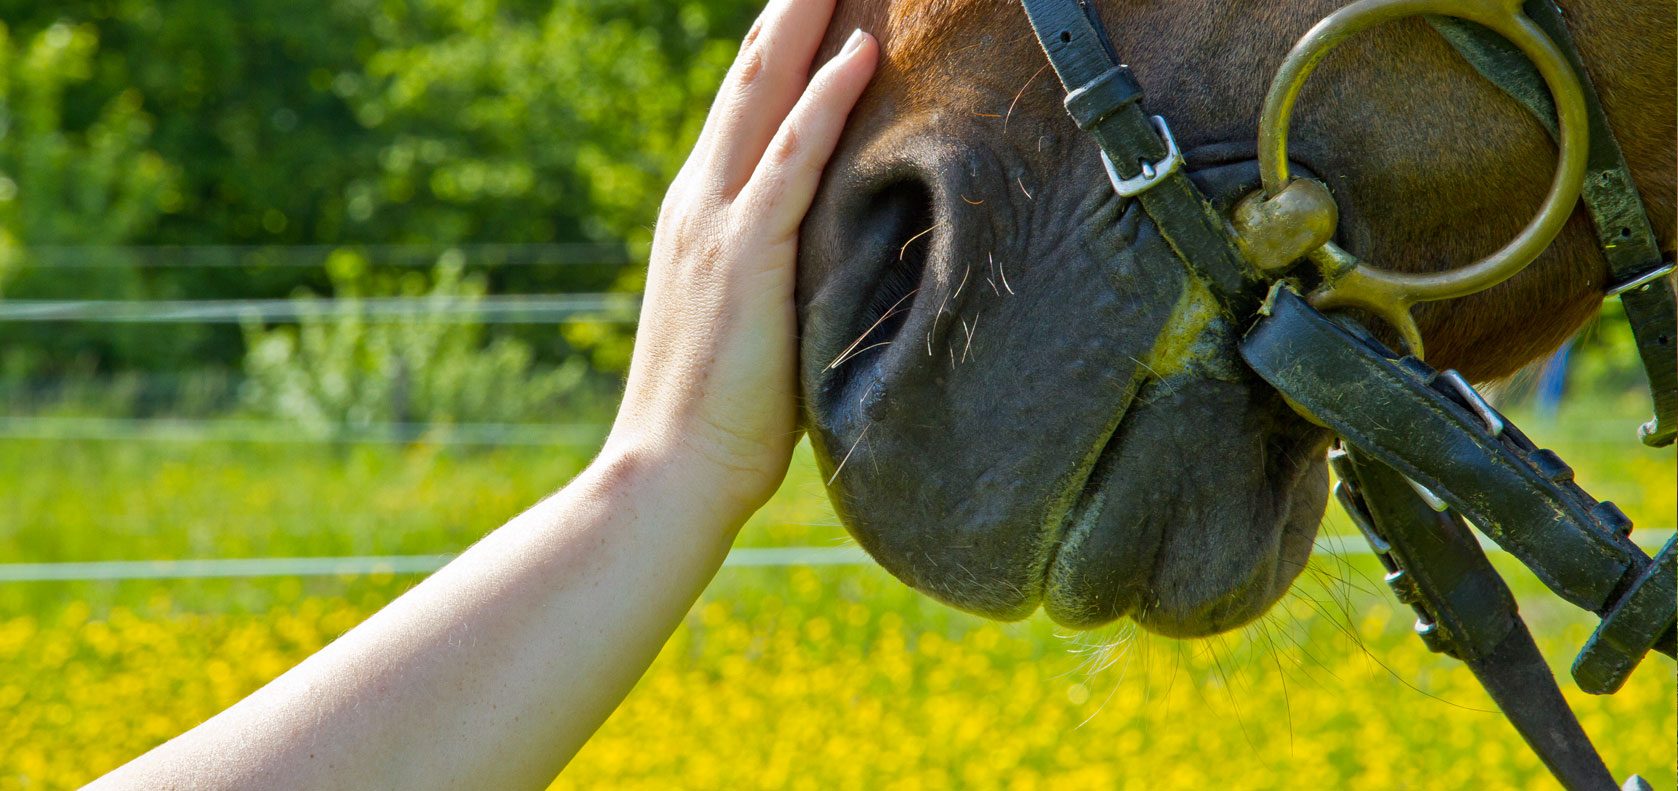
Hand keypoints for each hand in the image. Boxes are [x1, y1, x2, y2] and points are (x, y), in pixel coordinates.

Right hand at [607, 1, 877, 519]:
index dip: (785, 40)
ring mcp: (717, 223)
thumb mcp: (749, 318)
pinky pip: (792, 160)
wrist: (668, 471)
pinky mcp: (744, 256)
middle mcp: (700, 198)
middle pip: (753, 74)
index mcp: (701, 211)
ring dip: (810, 20)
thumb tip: (829, 253)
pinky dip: (826, 101)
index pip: (748, 102)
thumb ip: (776, 268)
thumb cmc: (716, 412)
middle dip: (794, 6)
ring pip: (767, 93)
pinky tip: (862, 51)